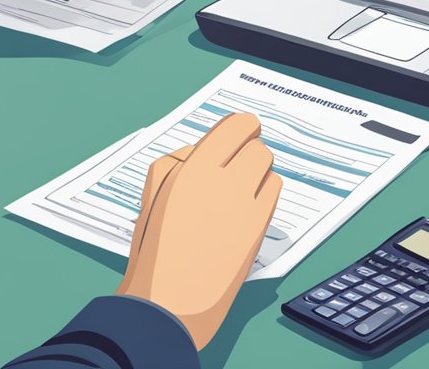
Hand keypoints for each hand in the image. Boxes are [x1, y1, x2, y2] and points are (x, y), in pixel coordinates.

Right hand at [118, 113, 282, 348]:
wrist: (169, 303)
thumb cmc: (154, 251)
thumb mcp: (153, 195)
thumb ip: (178, 163)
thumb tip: (202, 151)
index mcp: (194, 169)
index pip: (237, 126)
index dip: (240, 128)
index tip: (239, 132)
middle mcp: (226, 182)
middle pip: (257, 147)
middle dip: (247, 153)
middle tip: (235, 166)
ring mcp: (248, 206)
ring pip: (269, 169)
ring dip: (257, 174)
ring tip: (238, 191)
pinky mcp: (261, 227)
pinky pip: (274, 192)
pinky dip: (264, 194)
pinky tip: (246, 208)